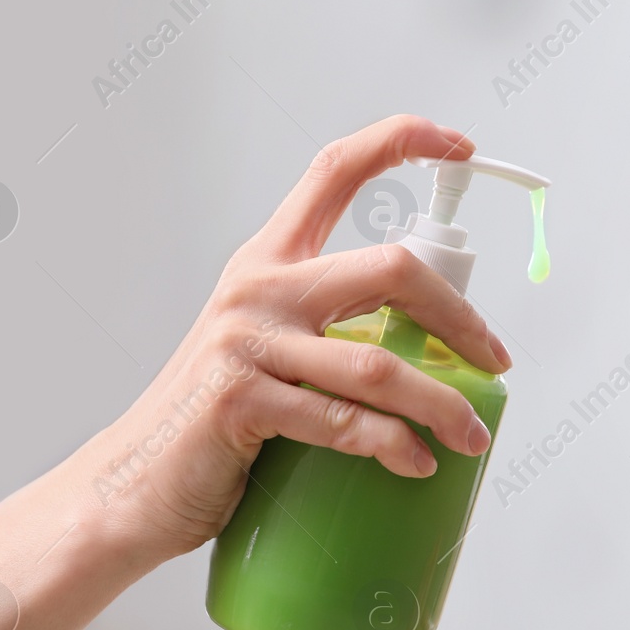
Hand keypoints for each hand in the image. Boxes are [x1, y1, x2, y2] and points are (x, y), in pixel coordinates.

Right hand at [75, 115, 511, 562]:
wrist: (134, 487)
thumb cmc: (215, 427)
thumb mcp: (269, 355)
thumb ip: (330, 336)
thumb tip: (428, 354)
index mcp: (267, 263)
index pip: (335, 170)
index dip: (400, 142)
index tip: (459, 146)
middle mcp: (258, 287)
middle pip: (391, 267)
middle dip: (460, 315)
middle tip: (495, 360)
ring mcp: (247, 342)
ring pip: (379, 364)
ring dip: (442, 404)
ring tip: (472, 436)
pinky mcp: (240, 400)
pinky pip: (343, 422)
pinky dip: (393, 446)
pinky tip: (417, 464)